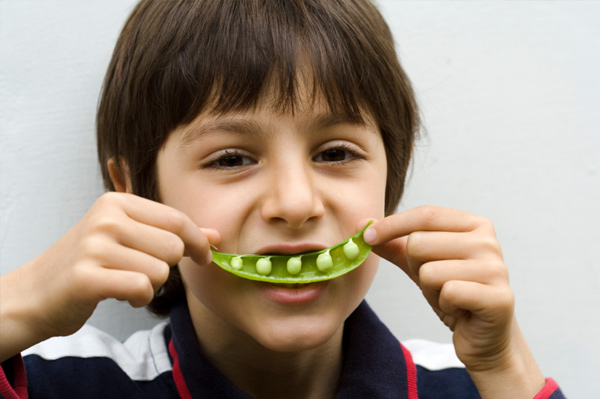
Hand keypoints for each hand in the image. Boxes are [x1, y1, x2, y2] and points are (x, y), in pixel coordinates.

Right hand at [0, 192, 218, 360]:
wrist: (37, 293)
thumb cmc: (91, 263)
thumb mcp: (130, 237)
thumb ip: (173, 233)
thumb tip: (216, 235)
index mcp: (117, 202)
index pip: (177, 220)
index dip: (198, 241)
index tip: (203, 256)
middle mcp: (106, 219)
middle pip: (173, 247)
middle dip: (167, 267)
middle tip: (143, 271)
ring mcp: (94, 246)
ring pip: (160, 271)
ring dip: (150, 285)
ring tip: (126, 282)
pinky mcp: (87, 278)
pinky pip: (141, 289)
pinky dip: (139, 299)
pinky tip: (122, 295)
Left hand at [363, 206, 544, 397]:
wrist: (485, 338)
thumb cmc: (453, 295)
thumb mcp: (421, 265)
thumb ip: (395, 245)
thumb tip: (363, 226)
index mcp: (474, 225)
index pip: (425, 215)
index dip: (392, 224)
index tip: (367, 236)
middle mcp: (488, 242)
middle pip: (420, 243)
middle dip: (416, 267)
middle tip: (436, 283)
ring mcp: (496, 269)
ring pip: (429, 271)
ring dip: (430, 290)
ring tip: (449, 297)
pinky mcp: (498, 298)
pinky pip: (448, 292)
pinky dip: (444, 305)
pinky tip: (459, 309)